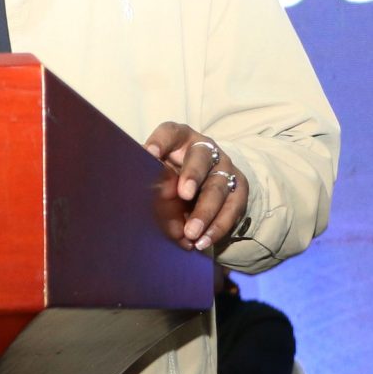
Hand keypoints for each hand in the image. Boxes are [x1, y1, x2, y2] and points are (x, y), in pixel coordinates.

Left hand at [144, 123, 249, 253]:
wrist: (203, 185)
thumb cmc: (170, 176)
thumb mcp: (158, 171)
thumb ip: (151, 178)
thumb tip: (134, 192)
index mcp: (180, 138)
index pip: (170, 132)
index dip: (161, 141)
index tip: (150, 153)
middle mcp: (205, 149)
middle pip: (201, 157)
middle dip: (193, 175)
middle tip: (183, 194)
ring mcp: (224, 168)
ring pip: (218, 187)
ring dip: (205, 212)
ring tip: (191, 232)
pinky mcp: (238, 188)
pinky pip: (232, 208)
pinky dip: (217, 227)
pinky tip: (203, 241)